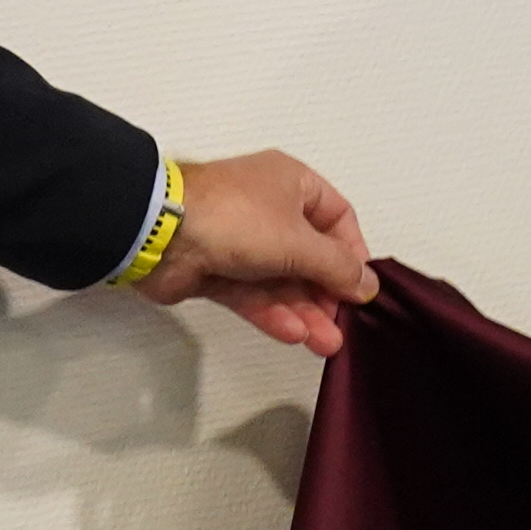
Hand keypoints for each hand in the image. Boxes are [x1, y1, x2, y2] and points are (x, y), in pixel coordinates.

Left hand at [134, 149, 379, 357]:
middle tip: (342, 327)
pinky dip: (273, 313)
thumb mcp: (299, 241)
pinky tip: (293, 335)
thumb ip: (337, 267)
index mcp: (292, 184)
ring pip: (282, 281)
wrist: (161, 232)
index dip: (353, 251)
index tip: (362, 287)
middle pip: (310, 256)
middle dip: (326, 294)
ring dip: (304, 312)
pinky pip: (253, 293)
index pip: (337, 217)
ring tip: (326, 345)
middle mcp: (269, 209)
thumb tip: (369, 284)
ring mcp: (241, 241)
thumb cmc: (237, 218)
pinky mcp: (217, 271)